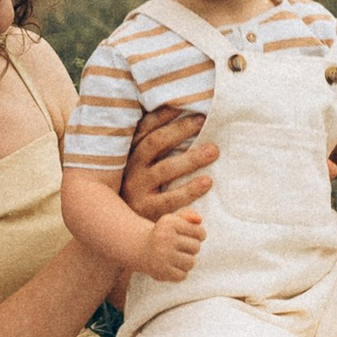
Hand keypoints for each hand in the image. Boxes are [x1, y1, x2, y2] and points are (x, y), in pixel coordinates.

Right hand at [122, 105, 216, 222]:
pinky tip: (207, 182)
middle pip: (154, 144)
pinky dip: (189, 190)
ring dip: (191, 158)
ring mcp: (138, 190)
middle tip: (203, 121)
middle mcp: (131, 169)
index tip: (184, 104)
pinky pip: (170, 200)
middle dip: (180, 130)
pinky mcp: (147, 211)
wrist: (123, 232)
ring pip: (164, 170)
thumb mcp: (142, 167)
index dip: (163, 115)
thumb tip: (182, 114)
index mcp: (129, 154)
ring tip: (213, 150)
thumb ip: (157, 146)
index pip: (144, 129)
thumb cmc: (142, 190)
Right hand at [139, 206, 205, 284]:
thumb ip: (189, 215)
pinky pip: (183, 275)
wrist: (142, 248)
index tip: (191, 236)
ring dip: (187, 261)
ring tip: (177, 257)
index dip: (199, 235)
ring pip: (191, 262)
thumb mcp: (174, 221)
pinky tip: (172, 266)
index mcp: (169, 222)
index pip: (200, 233)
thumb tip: (199, 220)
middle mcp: (164, 237)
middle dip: (192, 248)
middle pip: (196, 247)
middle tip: (181, 247)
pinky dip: (180, 272)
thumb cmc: (165, 233)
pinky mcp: (161, 271)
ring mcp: (162, 255)